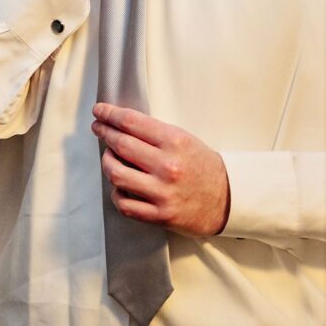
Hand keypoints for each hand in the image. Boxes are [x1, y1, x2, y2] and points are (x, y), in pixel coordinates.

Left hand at [91, 103, 229, 236]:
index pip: (132, 123)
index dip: (110, 114)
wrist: (227, 198)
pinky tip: (119, 186)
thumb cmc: (202, 165)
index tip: (99, 111)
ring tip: (109, 157)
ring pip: (117, 175)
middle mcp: (167, 166)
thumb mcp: (184, 139)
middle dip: (104, 133)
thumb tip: (120, 125)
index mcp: (175, 141)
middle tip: (97, 128)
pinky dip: (116, 193)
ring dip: (107, 163)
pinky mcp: (160, 215)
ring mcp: (162, 192)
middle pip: (121, 145)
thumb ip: (154, 133)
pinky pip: (125, 204)